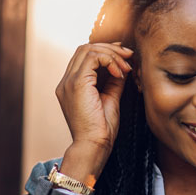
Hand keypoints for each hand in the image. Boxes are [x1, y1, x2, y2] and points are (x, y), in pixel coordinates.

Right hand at [54, 42, 133, 181]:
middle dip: (110, 49)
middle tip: (129, 56)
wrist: (94, 145)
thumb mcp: (110, 99)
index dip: (105, 51)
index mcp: (71, 85)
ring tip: (126, 66)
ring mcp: (68, 81)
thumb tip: (123, 68)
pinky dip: (109, 61)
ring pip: (88, 50)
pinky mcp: (76, 84)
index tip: (125, 57)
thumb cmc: (102, 129)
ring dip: (111, 54)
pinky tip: (120, 73)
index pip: (84, 56)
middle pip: (85, 49)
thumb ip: (114, 82)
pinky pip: (92, 58)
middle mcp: (66, 81)